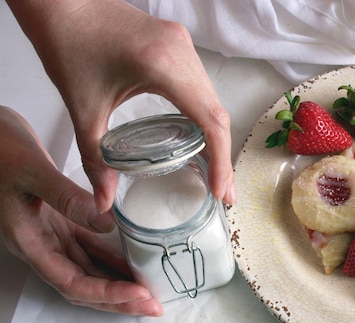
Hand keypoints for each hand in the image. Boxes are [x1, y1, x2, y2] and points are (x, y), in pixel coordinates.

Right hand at [0, 106, 162, 315]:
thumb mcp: (32, 171)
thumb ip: (66, 198)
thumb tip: (106, 222)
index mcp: (29, 242)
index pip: (72, 283)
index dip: (106, 294)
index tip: (139, 295)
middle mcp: (41, 245)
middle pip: (83, 285)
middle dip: (118, 300)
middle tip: (153, 306)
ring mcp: (51, 233)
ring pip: (88, 268)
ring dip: (118, 281)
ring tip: (150, 289)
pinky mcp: (60, 220)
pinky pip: (89, 246)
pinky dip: (111, 256)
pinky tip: (134, 259)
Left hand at [7, 0, 235, 211]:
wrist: (60, 2)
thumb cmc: (67, 42)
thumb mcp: (82, 108)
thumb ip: (96, 159)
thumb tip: (105, 201)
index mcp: (163, 64)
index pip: (209, 120)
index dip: (220, 160)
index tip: (221, 191)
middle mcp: (181, 51)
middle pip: (217, 113)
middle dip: (222, 157)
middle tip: (223, 194)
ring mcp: (183, 45)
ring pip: (212, 99)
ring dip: (216, 137)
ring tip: (215, 174)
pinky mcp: (177, 44)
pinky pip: (200, 86)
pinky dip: (204, 117)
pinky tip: (199, 140)